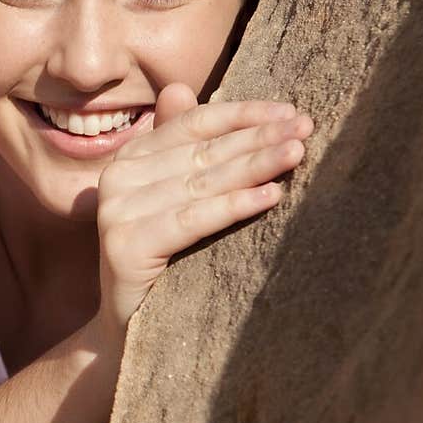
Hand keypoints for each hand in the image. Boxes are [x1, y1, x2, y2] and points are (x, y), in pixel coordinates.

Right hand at [95, 83, 313, 337]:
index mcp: (129, 160)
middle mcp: (115, 179)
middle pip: (201, 151)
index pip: (191, 125)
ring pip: (201, 182)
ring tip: (297, 154)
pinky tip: (272, 196)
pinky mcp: (124, 247)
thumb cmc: (164, 264)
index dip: (242, 116)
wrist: (129, 333)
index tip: (290, 111)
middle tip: (306, 129)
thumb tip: (180, 88)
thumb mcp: (174, 201)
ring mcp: (116, 213)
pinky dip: (234, 206)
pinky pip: (192, 219)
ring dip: (254, 165)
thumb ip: (179, 148)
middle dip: (257, 139)